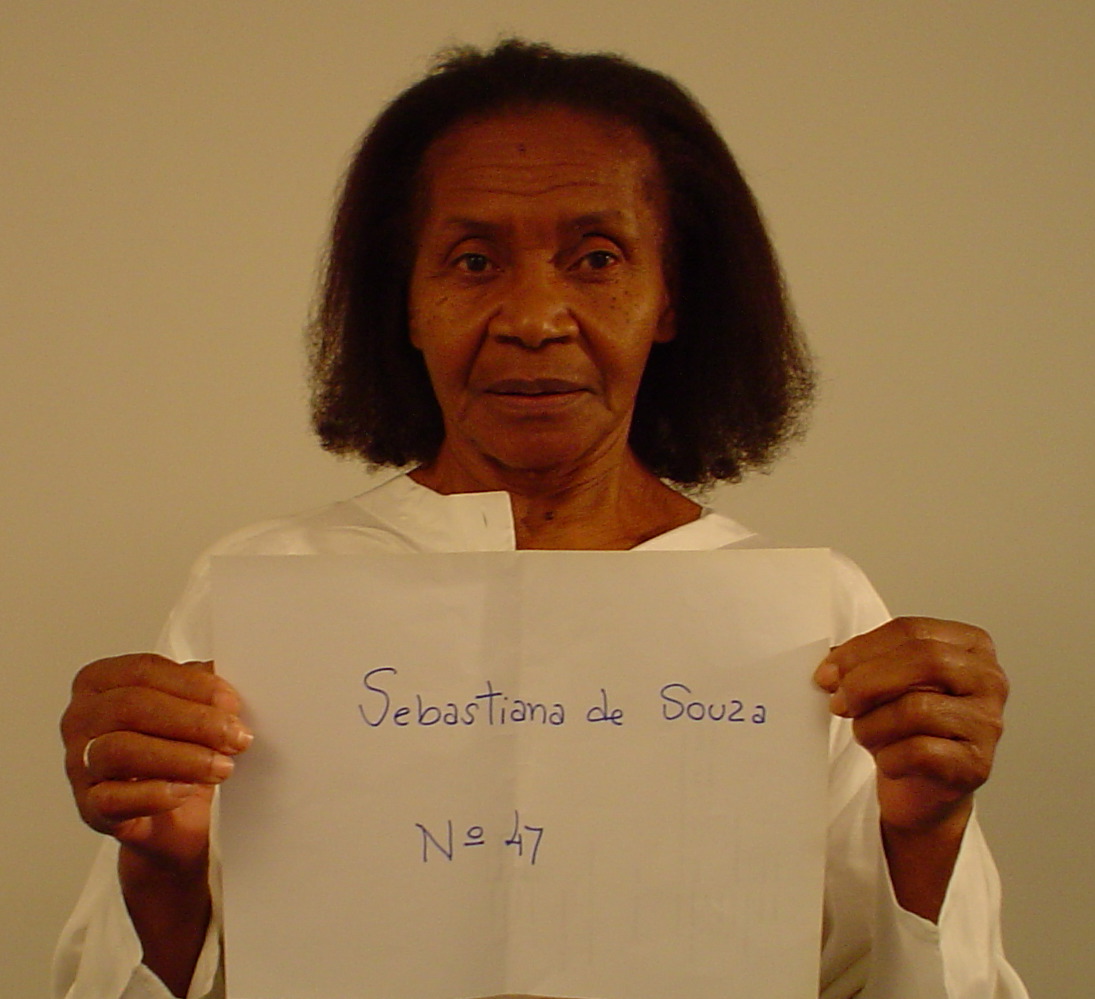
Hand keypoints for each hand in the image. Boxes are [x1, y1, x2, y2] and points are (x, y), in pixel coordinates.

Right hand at [61, 653, 251, 870]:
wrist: (173, 817)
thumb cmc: (179, 749)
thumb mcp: (193, 708)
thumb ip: (204, 690)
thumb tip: (229, 690)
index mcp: (103, 681)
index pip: (143, 671)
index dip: (193, 685)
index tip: (231, 702)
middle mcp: (82, 719)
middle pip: (131, 707)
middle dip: (194, 721)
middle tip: (236, 736)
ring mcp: (80, 764)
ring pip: (122, 751)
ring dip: (183, 758)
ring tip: (222, 767)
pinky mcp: (89, 808)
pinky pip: (116, 799)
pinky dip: (158, 793)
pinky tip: (188, 790)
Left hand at [814, 617, 1007, 832]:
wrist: (920, 786)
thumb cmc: (904, 726)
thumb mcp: (884, 680)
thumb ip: (862, 663)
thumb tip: (832, 668)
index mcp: (969, 645)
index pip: (911, 631)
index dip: (861, 649)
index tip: (828, 672)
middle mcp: (988, 679)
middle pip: (924, 660)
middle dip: (866, 681)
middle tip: (838, 702)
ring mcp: (988, 723)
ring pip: (917, 709)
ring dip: (872, 725)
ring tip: (864, 734)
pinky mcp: (977, 765)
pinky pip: (920, 753)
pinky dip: (888, 758)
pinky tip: (886, 761)